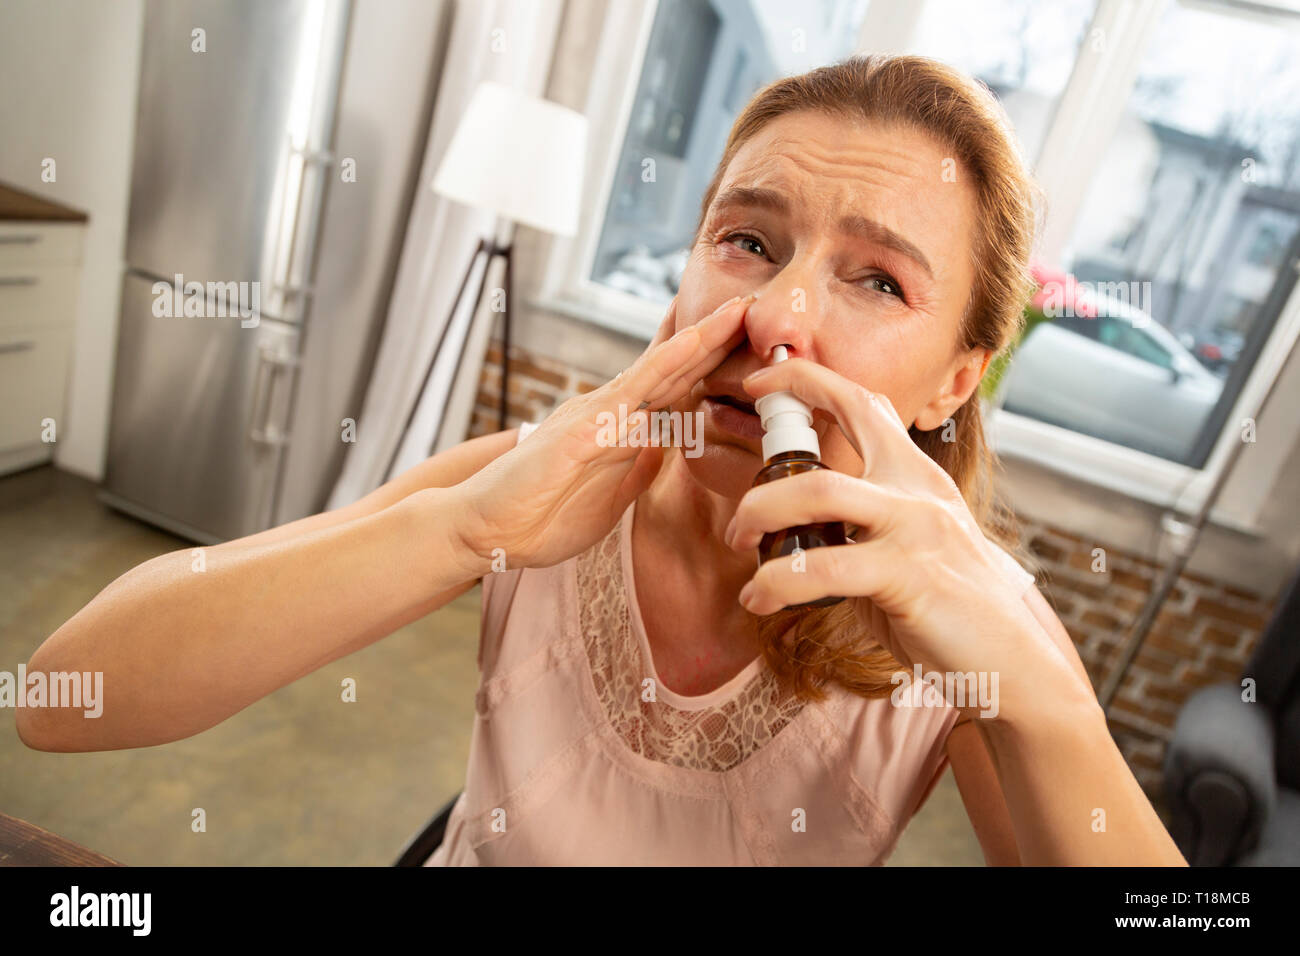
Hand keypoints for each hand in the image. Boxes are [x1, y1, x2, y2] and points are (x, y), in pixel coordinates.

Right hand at [455, 292, 755, 569]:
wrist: (486, 529)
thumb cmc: (539, 516)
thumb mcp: (609, 495)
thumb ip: (638, 466)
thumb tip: (668, 445)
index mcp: (618, 427)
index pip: (674, 388)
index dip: (712, 364)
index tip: (751, 344)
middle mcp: (609, 410)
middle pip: (674, 368)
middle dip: (717, 338)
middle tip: (759, 305)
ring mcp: (596, 416)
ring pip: (659, 369)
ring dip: (701, 339)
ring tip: (739, 311)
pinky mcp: (581, 432)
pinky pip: (631, 394)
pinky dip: (663, 366)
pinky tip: (692, 345)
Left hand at [725, 357, 1042, 684]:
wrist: (1010, 663)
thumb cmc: (948, 610)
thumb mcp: (904, 548)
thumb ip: (857, 527)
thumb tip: (794, 528)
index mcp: (916, 474)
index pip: (862, 401)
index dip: (806, 380)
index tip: (759, 381)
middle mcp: (918, 488)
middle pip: (833, 435)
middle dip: (767, 470)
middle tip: (736, 519)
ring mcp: (916, 527)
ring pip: (818, 491)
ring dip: (760, 515)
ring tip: (739, 548)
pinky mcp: (911, 575)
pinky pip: (823, 568)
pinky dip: (777, 582)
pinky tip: (760, 600)